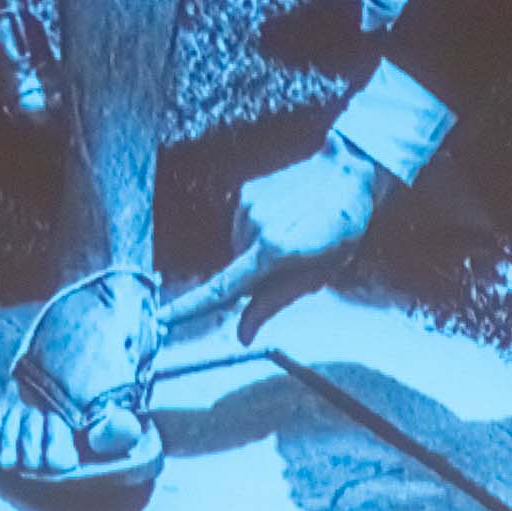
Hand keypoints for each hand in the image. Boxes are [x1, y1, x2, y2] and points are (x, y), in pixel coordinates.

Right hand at [161, 132, 390, 344]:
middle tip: (297, 261)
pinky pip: (243, 228)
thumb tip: (243, 335)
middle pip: (238, 272)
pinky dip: (258, 232)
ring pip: (240, 250)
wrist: (348, 175)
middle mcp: (254, 226)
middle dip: (258, 277)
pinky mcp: (246, 193)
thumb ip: (274, 302)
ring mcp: (248, 206)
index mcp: (275, 251)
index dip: (191, 307)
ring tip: (295, 234)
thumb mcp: (317, 274)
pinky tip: (285, 218)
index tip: (163, 319)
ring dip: (259, 253)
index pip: (224, 288)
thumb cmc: (341, 230)